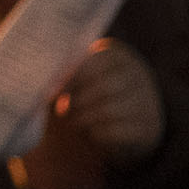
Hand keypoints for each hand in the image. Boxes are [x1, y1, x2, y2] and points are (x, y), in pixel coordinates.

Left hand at [59, 40, 165, 164]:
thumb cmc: (87, 93)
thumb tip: (40, 80)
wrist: (118, 124)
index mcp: (118, 55)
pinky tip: (92, 132)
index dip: (73, 76)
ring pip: (111, 110)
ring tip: (75, 120)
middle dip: (80, 100)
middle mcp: (139, 75)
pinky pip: (119, 131)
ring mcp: (147, 101)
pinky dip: (99, 133)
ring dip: (86, 117)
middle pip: (105, 87)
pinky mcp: (149, 128)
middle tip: (64, 108)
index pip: (97, 61)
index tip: (55, 90)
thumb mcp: (79, 77)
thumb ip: (64, 73)